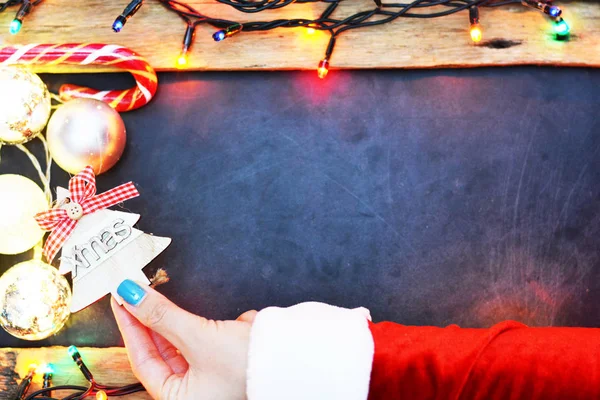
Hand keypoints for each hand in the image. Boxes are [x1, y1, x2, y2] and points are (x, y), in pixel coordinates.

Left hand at [111, 280, 254, 399]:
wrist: (297, 360)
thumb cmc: (251, 365)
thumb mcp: (199, 338)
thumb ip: (162, 316)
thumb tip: (132, 296)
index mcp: (179, 398)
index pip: (143, 359)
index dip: (131, 326)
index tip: (122, 299)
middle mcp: (193, 391)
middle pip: (162, 351)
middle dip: (154, 320)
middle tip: (139, 291)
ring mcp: (210, 377)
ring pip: (184, 343)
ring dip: (179, 321)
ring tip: (166, 296)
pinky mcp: (226, 361)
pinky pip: (206, 339)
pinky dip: (208, 326)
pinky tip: (225, 322)